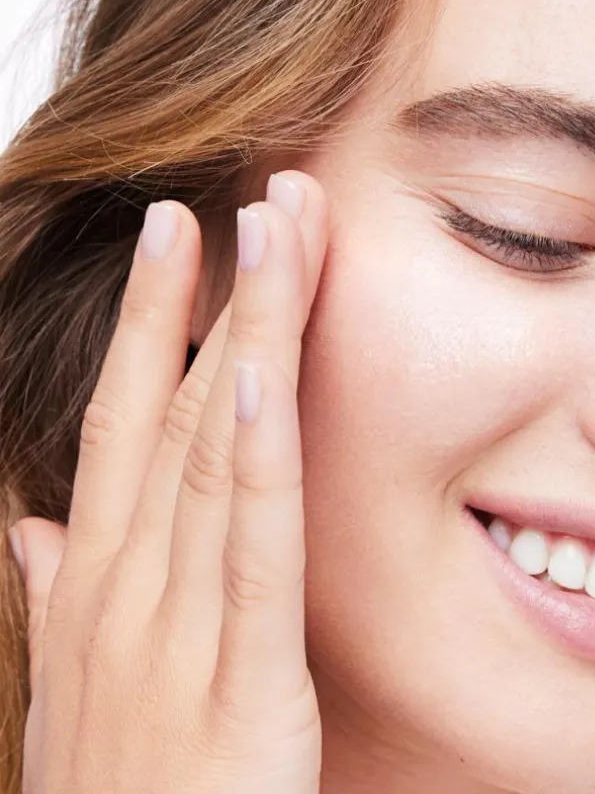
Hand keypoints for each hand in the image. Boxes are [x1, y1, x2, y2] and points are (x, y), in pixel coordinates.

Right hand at [8, 170, 329, 793]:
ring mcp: (176, 628)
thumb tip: (37, 525)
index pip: (128, 416)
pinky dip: (256, 452)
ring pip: (218, 447)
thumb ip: (60, 595)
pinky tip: (262, 369)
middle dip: (220, 293)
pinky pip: (251, 545)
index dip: (152, 318)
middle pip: (181, 405)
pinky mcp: (241, 680)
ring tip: (273, 229)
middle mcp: (129, 583)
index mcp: (103, 579)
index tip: (178, 233)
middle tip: (257, 190)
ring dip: (249, 331)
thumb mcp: (71, 689)